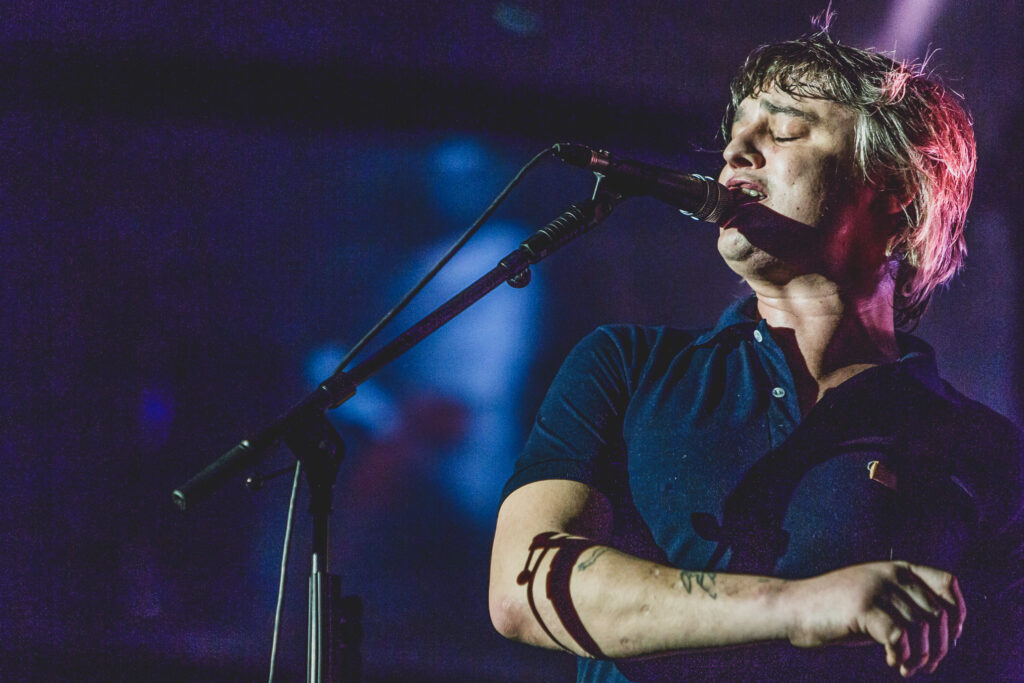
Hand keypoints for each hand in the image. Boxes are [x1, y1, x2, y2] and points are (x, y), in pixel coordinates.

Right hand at [785, 561, 965, 677]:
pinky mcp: (862, 606)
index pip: (948, 583)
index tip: (949, 639)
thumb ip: (904, 605)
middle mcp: (889, 573)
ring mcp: (875, 588)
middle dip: (938, 646)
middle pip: (938, 613)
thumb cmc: (834, 610)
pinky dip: (901, 656)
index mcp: (896, 568)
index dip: (958, 614)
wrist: (792, 608)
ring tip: (906, 667)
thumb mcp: (875, 599)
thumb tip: (944, 634)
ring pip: (920, 629)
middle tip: (925, 665)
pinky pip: (899, 637)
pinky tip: (891, 663)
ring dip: (919, 656)